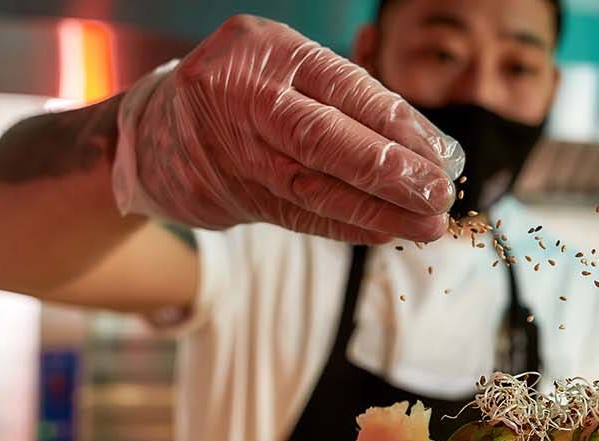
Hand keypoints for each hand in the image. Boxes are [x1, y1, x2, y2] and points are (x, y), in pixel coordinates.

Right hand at [113, 15, 463, 242]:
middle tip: (438, 196)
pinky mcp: (226, 194)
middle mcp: (244, 95)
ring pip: (313, 186)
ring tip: (425, 226)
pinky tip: (384, 232)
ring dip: (377, 211)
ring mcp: (230, 148)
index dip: (400, 127)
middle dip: (391, 173)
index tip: (442, 157)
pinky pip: (297, 215)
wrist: (156, 131)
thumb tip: (432, 147)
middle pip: (326, 139)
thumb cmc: (248, 93)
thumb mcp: (289, 69)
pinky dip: (345, 226)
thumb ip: (351, 96)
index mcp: (268, 51)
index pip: (347, 90)